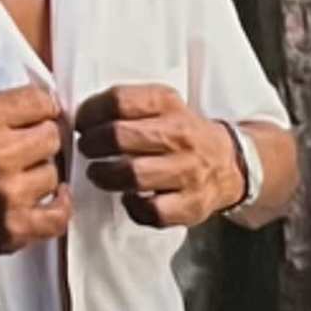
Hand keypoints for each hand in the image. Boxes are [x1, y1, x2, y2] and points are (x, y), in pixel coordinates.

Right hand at [0, 88, 70, 268]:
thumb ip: (0, 112)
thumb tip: (49, 107)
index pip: (41, 102)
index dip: (41, 111)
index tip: (38, 119)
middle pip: (52, 138)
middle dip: (40, 143)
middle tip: (23, 153)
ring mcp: (5, 194)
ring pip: (53, 176)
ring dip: (40, 177)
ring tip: (15, 180)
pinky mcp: (11, 229)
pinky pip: (59, 217)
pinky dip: (59, 207)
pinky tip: (50, 199)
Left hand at [76, 82, 245, 229]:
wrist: (229, 164)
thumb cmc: (181, 136)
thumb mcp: (162, 106)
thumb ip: (126, 107)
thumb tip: (81, 118)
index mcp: (169, 104)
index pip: (119, 100)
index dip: (90, 113)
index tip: (82, 123)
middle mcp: (181, 135)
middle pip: (119, 136)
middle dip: (92, 144)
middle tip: (87, 149)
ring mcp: (188, 172)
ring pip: (132, 174)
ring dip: (105, 176)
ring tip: (98, 174)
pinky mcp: (191, 205)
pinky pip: (152, 210)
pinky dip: (134, 207)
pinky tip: (130, 198)